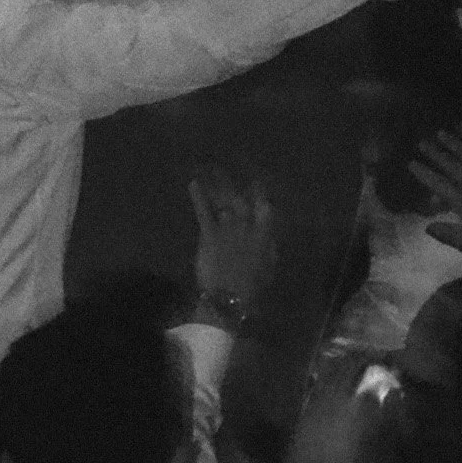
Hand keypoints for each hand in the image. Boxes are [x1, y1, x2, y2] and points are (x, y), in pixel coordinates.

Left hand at [189, 170, 276, 317]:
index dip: (261, 194)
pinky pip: (203, 210)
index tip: (257, 182)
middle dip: (237, 184)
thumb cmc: (252, 287)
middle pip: (242, 200)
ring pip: (223, 200)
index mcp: (265, 234)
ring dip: (218, 183)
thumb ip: (268, 247)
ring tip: (211, 168)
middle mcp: (247, 224)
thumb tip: (268, 234)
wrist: (229, 295)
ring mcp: (227, 226)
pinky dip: (198, 196)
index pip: (265, 207)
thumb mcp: (268, 267)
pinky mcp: (209, 233)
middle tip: (231, 167)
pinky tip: (193, 183)